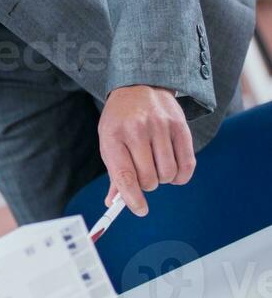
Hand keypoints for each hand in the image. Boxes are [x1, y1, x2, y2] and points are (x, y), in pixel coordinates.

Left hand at [99, 85, 195, 216]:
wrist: (139, 86)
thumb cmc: (120, 120)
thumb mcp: (109, 141)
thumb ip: (115, 173)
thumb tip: (115, 203)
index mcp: (113, 136)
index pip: (125, 176)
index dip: (132, 198)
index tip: (140, 210)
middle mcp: (137, 131)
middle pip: (149, 179)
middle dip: (147, 185)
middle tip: (144, 174)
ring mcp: (161, 127)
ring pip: (169, 174)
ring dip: (164, 179)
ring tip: (156, 168)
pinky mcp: (181, 127)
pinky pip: (187, 164)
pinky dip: (181, 175)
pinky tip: (174, 170)